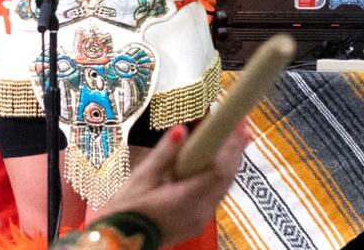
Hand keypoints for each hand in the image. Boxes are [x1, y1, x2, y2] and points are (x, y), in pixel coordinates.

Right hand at [98, 122, 246, 243]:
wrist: (121, 242)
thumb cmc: (126, 210)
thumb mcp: (141, 178)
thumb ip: (165, 153)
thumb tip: (181, 129)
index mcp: (186, 199)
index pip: (218, 170)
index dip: (230, 147)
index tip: (237, 126)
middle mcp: (200, 212)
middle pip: (226, 179)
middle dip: (235, 152)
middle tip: (242, 127)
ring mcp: (201, 220)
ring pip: (223, 189)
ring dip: (230, 164)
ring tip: (235, 141)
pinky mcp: (197, 223)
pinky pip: (214, 196)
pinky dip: (219, 177)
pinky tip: (217, 165)